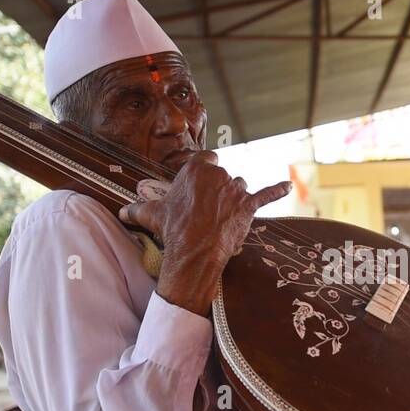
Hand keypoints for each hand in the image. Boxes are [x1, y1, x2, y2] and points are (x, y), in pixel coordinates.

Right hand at [119, 151, 292, 314]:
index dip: (203, 172)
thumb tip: (121, 212)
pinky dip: (277, 190)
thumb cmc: (172, 229)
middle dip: (217, 190)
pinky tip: (287, 186)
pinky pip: (266, 195)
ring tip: (224, 215)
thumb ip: (137, 209)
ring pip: (240, 187)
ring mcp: (236, 190)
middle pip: (223, 176)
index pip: (206, 159)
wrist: (193, 250)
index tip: (200, 184)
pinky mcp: (249, 206)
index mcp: (197, 168)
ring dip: (235, 197)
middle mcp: (219, 174)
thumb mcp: (151, 215)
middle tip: (207, 210)